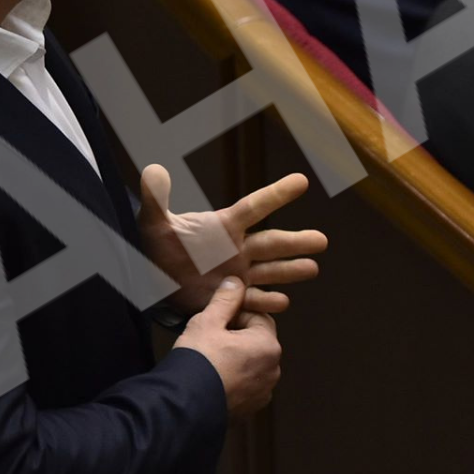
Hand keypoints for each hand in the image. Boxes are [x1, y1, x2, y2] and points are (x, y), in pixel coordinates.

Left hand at [138, 165, 327, 315]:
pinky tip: (283, 302)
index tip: (301, 181)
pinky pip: (252, 301)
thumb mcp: (151, 221)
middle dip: (296, 242)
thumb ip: (155, 198)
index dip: (277, 194)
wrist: (150, 277)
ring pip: (270, 272)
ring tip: (312, 268)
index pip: (254, 206)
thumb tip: (152, 171)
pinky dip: (266, 303)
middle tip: (322, 240)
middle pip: (271, 243)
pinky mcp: (230, 299)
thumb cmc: (154, 243)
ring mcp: (237, 275)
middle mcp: (237, 249)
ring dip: (290, 271)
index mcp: (224, 226)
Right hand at [176, 278, 281, 417]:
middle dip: (237, 337)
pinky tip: (212, 378)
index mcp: (268, 346)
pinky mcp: (250, 409)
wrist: (184, 406)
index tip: (216, 319)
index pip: (258, 317)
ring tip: (209, 359)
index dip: (236, 314)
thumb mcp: (207, 322)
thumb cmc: (198, 360)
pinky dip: (233, 380)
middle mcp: (273, 370)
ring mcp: (263, 392)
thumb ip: (225, 300)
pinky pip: (245, 385)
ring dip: (236, 359)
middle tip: (209, 339)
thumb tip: (236, 281)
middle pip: (257, 341)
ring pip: (251, 364)